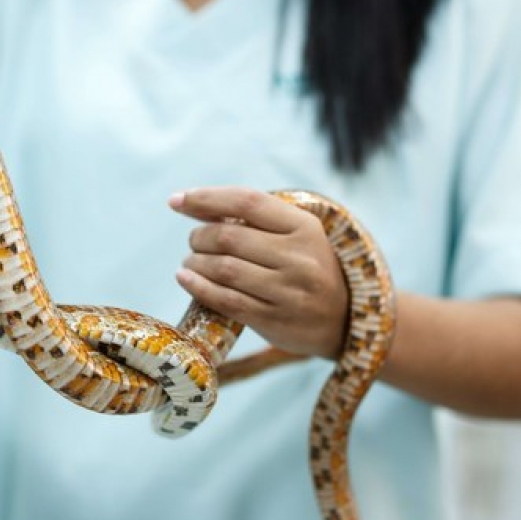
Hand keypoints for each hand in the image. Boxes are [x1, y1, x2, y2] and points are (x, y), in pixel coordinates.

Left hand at [169, 187, 347, 359]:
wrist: (343, 321)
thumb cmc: (307, 269)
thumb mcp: (296, 237)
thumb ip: (255, 221)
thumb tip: (196, 206)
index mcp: (305, 227)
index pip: (247, 201)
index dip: (206, 198)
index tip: (177, 200)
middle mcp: (299, 257)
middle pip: (229, 237)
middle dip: (199, 236)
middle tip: (194, 241)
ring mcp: (288, 291)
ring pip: (224, 268)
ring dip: (195, 262)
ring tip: (190, 262)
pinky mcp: (274, 320)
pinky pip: (226, 300)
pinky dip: (198, 287)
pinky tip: (185, 279)